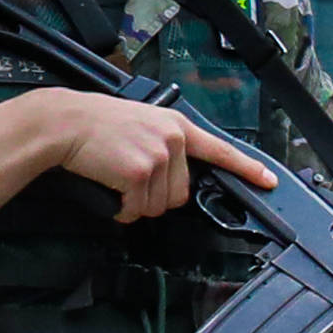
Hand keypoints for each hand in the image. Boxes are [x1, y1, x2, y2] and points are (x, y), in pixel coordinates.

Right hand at [21, 85, 275, 220]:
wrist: (65, 122)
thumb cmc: (95, 125)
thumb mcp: (141, 123)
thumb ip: (165, 144)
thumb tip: (176, 176)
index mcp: (176, 126)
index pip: (220, 150)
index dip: (247, 168)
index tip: (268, 181)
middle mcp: (173, 140)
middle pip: (181, 194)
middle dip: (155, 196)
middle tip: (130, 179)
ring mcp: (159, 156)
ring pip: (160, 205)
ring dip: (137, 204)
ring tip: (116, 178)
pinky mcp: (140, 172)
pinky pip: (138, 209)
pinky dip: (122, 209)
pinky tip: (109, 188)